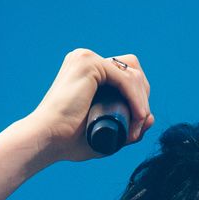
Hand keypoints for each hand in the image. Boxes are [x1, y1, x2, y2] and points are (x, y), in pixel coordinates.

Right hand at [23, 48, 155, 163]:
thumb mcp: (106, 133)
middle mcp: (86, 59)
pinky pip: (126, 79)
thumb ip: (128, 127)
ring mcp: (87, 58)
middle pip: (133, 69)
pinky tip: (139, 116)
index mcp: (87, 70)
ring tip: (136, 127)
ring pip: (133, 74)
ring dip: (142, 102)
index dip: (139, 98)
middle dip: (143, 97)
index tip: (137, 124)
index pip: (127, 74)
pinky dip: (136, 99)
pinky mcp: (89, 64)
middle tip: (139, 125)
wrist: (47, 140)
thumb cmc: (69, 141)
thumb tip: (151, 117)